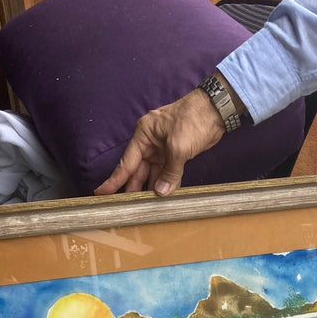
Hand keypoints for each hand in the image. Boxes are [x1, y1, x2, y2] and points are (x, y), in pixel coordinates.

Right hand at [95, 89, 224, 196]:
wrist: (215, 111)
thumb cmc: (193, 120)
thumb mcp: (179, 147)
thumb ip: (169, 171)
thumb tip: (161, 192)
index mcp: (144, 135)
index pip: (126, 162)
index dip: (115, 179)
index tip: (101, 192)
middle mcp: (150, 142)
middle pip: (137, 170)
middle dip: (133, 187)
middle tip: (126, 207)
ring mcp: (162, 148)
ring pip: (152, 172)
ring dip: (150, 187)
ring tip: (144, 206)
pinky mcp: (175, 153)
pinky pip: (166, 172)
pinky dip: (165, 183)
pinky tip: (162, 196)